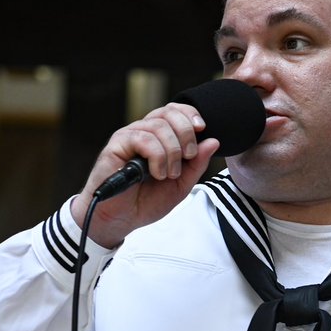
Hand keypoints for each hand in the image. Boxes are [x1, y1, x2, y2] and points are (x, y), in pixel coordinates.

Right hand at [71, 103, 221, 247]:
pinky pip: (143, 138)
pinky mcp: (117, 145)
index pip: (175, 111)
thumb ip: (197, 163)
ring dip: (172, 152)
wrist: (122, 219)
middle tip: (188, 156)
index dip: (190, 114)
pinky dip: (157, 157)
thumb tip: (213, 141)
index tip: (202, 129)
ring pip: (158, 126)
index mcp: (160, 137)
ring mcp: (129, 137)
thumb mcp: (181, 184)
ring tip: (169, 174)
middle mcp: (144, 132)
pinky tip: (156, 173)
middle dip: (186, 133)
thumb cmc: (147, 200)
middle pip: (168, 113)